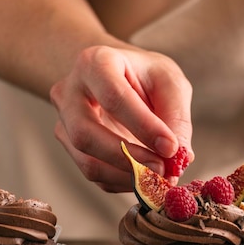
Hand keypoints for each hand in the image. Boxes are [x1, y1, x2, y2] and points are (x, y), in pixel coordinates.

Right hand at [50, 44, 193, 192]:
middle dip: (127, 158)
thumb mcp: (170, 83)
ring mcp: (64, 121)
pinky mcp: (70, 146)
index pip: (112, 97)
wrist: (122, 76)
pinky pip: (94, 174)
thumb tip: (179, 158)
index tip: (171, 148)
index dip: (143, 126)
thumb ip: (176, 116)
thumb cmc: (146, 75)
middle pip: (85, 134)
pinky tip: (145, 175)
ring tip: (158, 176)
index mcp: (95, 63)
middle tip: (162, 170)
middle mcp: (69, 91)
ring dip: (127, 176)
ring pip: (86, 160)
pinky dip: (123, 181)